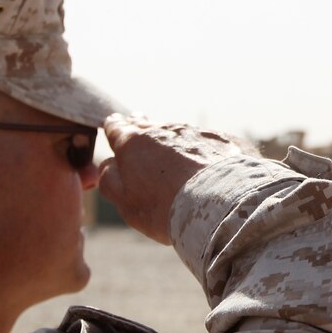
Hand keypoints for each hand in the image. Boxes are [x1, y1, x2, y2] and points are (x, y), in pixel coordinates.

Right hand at [98, 114, 252, 244]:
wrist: (221, 205)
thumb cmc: (166, 208)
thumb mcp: (126, 202)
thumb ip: (110, 181)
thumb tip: (108, 165)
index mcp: (133, 141)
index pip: (116, 126)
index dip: (115, 129)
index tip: (114, 128)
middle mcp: (163, 129)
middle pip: (147, 124)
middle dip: (141, 128)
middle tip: (140, 132)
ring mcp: (195, 132)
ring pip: (178, 133)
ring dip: (174, 143)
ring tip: (176, 161)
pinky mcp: (223, 139)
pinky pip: (207, 143)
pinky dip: (203, 153)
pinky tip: (207, 170)